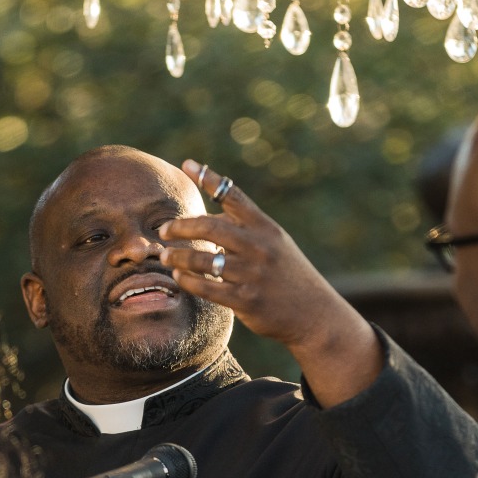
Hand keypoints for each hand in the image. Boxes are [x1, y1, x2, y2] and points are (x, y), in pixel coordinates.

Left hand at [159, 160, 380, 405]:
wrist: (314, 313)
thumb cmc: (288, 274)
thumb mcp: (275, 243)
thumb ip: (244, 229)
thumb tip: (204, 220)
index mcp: (265, 227)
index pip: (233, 196)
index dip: (209, 178)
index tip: (187, 164)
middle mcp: (259, 246)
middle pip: (210, 227)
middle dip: (181, 227)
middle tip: (164, 230)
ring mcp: (253, 274)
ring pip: (204, 260)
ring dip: (178, 257)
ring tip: (165, 257)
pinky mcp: (246, 300)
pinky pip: (208, 288)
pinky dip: (188, 281)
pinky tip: (179, 277)